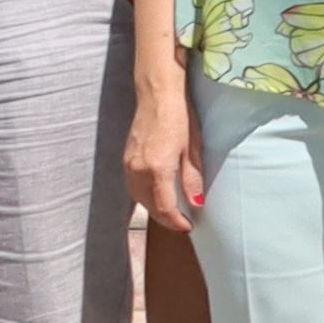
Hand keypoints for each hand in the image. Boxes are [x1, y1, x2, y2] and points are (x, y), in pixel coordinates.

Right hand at [125, 98, 205, 231]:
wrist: (157, 95)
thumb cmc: (180, 117)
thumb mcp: (192, 149)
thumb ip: (192, 179)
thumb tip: (197, 204)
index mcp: (157, 169)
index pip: (165, 207)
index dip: (176, 221)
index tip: (188, 227)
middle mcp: (138, 170)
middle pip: (150, 206)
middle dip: (166, 219)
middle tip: (182, 223)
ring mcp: (129, 165)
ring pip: (139, 198)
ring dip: (154, 209)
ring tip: (172, 213)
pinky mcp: (126, 159)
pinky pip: (133, 187)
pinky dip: (145, 196)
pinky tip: (157, 195)